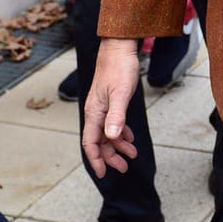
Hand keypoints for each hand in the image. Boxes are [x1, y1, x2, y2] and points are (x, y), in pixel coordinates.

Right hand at [82, 38, 141, 176]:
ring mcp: (102, 107)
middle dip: (110, 156)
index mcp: (94, 112)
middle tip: (125, 167)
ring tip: (132, 154)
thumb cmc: (119, 68)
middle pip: (100, 141)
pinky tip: (129, 138)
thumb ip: (116, 116)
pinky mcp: (110, 101)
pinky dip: (121, 132)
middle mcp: (95, 112)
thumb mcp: (120, 93)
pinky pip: (113, 123)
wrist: (119, 48)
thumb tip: (112, 137)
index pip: (90, 142)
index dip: (96, 160)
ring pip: (107, 133)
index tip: (104, 174)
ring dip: (118, 145)